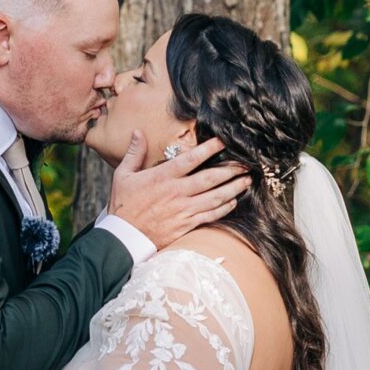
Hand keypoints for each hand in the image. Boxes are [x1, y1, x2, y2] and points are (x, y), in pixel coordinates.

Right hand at [106, 130, 248, 249]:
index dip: (208, 149)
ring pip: (214, 198)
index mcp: (162, 177)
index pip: (190, 159)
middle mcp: (176, 192)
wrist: (123, 237)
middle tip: (246, 163)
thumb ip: (134, 153)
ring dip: (233, 189)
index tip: (223, 140)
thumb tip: (138, 132)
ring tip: (246, 181)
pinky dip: (224, 209)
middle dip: (230, 170)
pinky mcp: (186, 225)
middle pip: (209, 178)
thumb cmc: (123, 205)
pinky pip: (210, 216)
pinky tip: (233, 202)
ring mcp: (183, 210)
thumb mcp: (122, 175)